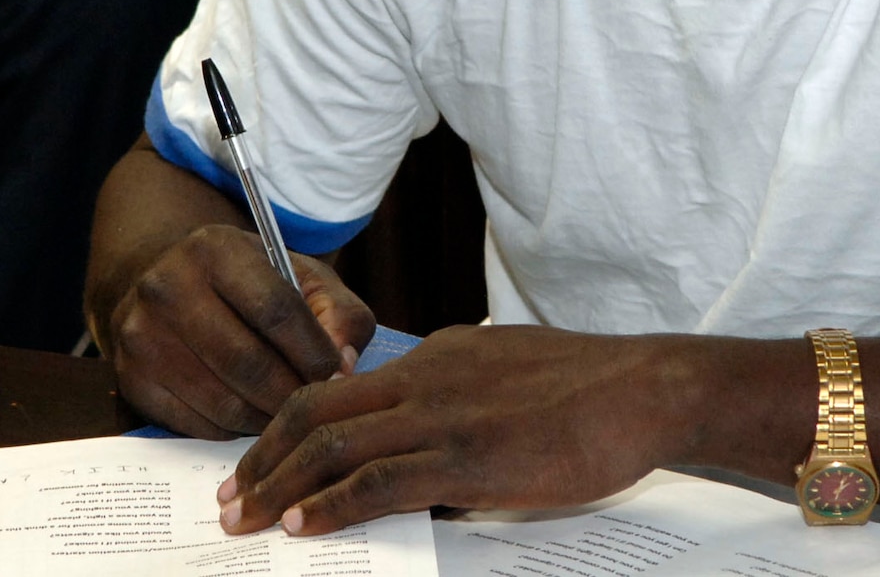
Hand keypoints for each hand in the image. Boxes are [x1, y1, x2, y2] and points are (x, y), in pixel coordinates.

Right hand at [106, 224, 374, 439]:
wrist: (166, 285)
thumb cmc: (249, 284)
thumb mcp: (301, 277)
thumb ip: (339, 313)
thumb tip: (344, 367)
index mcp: (215, 249)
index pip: (276, 311)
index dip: (315, 352)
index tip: (338, 374)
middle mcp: (168, 287)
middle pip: (249, 364)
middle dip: (294, 394)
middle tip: (317, 406)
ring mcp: (142, 337)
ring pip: (224, 403)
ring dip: (267, 419)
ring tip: (288, 412)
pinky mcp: (131, 381)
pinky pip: (197, 425)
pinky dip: (234, 430)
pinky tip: (250, 413)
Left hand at [217, 325, 688, 535]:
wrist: (648, 389)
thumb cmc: (595, 389)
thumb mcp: (512, 375)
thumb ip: (463, 401)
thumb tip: (435, 458)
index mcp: (440, 355)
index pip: (341, 386)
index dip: (291, 425)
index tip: (262, 459)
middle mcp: (429, 376)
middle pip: (317, 409)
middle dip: (264, 457)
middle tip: (231, 495)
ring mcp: (445, 414)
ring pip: (335, 443)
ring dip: (281, 484)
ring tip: (247, 519)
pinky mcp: (468, 456)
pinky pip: (380, 478)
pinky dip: (332, 503)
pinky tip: (304, 524)